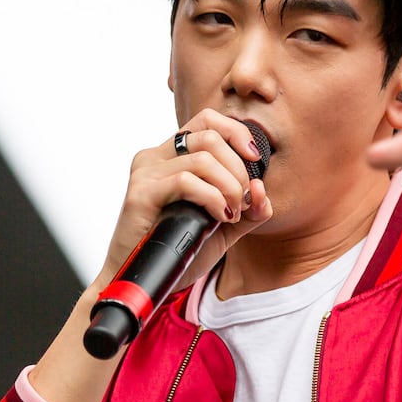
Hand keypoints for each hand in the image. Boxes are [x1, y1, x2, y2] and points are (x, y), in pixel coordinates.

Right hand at [95, 109, 272, 292]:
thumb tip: (261, 190)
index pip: (207, 120)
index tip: (255, 159)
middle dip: (238, 168)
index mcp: (170, 156)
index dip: (236, 132)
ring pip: (202, 158)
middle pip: (209, 136)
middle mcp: (154, 157)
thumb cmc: (178, 251)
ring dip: (229, 186)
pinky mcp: (141, 194)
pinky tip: (219, 216)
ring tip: (231, 213)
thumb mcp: (224, 228)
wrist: (147, 280)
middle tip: (241, 201)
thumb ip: (248, 210)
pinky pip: (186, 181)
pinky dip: (213, 197)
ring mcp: (145, 173)